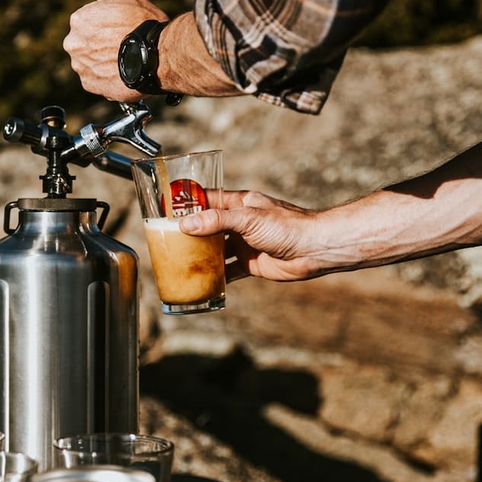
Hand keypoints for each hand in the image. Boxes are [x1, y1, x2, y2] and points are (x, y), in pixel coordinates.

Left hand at [63, 0, 166, 101]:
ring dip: (102, 61)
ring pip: (89, 62)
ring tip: (123, 60)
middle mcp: (73, 43)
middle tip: (119, 45)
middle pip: (85, 42)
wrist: (155, 56)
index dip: (103, 25)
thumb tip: (101, 5)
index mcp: (79, 19)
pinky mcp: (88, 84)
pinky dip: (107, 77)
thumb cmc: (144, 24)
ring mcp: (79, 65)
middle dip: (99, 44)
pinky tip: (122, 72)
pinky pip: (96, 79)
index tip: (115, 30)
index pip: (86, 21)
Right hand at [179, 190, 323, 281]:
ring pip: (216, 249)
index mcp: (239, 204)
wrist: (315, 249)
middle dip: (189, 233)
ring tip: (178, 261)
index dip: (187, 203)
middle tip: (166, 239)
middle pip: (207, 226)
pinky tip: (201, 282)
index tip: (166, 208)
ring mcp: (244, 243)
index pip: (207, 199)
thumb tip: (186, 225)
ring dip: (200, 255)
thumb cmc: (287, 226)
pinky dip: (215, 276)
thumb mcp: (248, 218)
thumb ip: (217, 221)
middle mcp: (239, 223)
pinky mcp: (250, 263)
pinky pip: (228, 271)